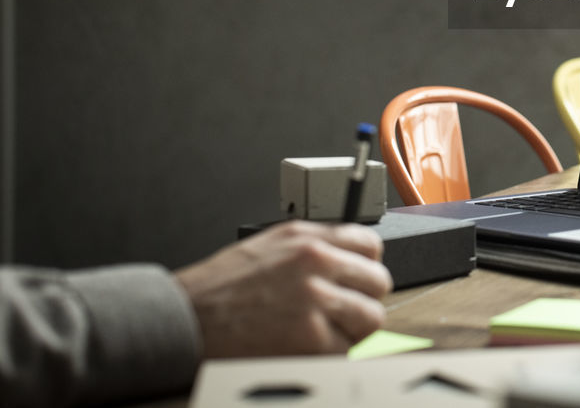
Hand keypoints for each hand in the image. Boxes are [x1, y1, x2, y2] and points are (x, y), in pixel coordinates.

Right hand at [175, 221, 391, 357]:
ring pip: (370, 318)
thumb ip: (312, 247)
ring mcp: (315, 301)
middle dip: (363, 300)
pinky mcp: (310, 339)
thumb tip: (347, 259)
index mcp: (307, 238)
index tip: (358, 279)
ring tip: (326, 333)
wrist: (184, 318)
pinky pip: (346, 350)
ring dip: (353, 330)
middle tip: (343, 312)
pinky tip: (307, 350)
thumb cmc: (219, 288)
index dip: (366, 266)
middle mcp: (316, 263)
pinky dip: (332, 356)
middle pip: (378, 282)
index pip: (371, 244)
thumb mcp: (269, 245)